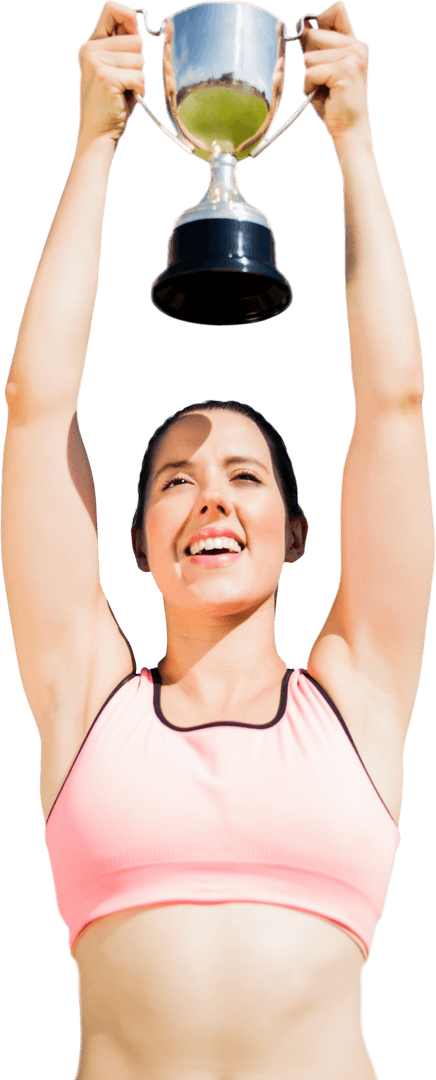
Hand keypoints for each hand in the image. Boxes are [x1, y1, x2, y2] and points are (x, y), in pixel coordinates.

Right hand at [77, 2, 145, 146]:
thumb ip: (123, 46)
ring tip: (123, 91)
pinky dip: (139, 91)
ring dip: (138, 79)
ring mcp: (96, 62)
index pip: (112, 9)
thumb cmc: (111, 104)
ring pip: (139, 60)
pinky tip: (125, 99)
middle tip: (124, 82)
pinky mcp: (105, 77)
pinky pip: (139, 77)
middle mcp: (90, 49)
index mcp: (91, 44)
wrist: (97, 134)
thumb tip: (137, 25)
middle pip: (135, 39)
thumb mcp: (116, 69)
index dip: (129, 17)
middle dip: (138, 63)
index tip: (134, 34)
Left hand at [301, 2, 370, 142]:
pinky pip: (311, 71)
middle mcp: (356, 46)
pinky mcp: (344, 71)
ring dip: (309, 75)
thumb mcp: (325, 69)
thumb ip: (317, 47)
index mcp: (354, 43)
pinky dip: (309, 85)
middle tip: (321, 78)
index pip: (336, 10)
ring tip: (322, 88)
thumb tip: (301, 28)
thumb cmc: (335, 103)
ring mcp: (352, 57)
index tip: (315, 42)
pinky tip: (319, 94)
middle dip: (309, 58)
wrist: (350, 129)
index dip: (319, 21)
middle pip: (314, 34)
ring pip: (309, 56)